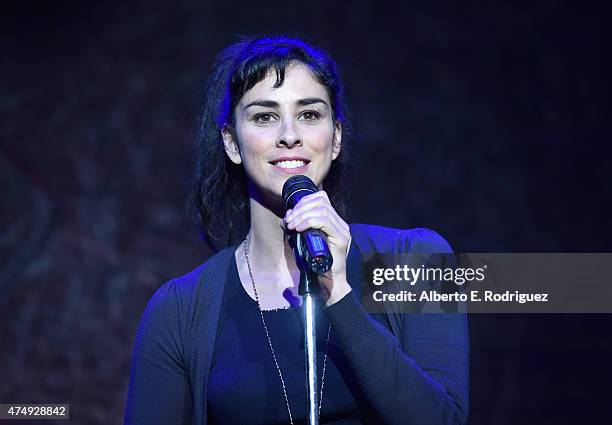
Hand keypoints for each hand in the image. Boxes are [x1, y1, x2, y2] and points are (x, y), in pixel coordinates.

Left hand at [283, 191, 351, 305]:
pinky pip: (324, 221)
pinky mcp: (341, 239)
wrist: (329, 283)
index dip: (304, 201)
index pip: (322, 199)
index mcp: (334, 222)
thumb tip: (285, 218)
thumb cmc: (316, 264)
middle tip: (289, 220)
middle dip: (301, 208)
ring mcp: (342, 230)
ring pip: (322, 210)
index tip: (291, 214)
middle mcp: (340, 224)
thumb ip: (297, 229)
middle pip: (321, 201)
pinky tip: (299, 229)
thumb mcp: (303, 242)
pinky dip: (308, 222)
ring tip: (292, 226)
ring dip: (302, 215)